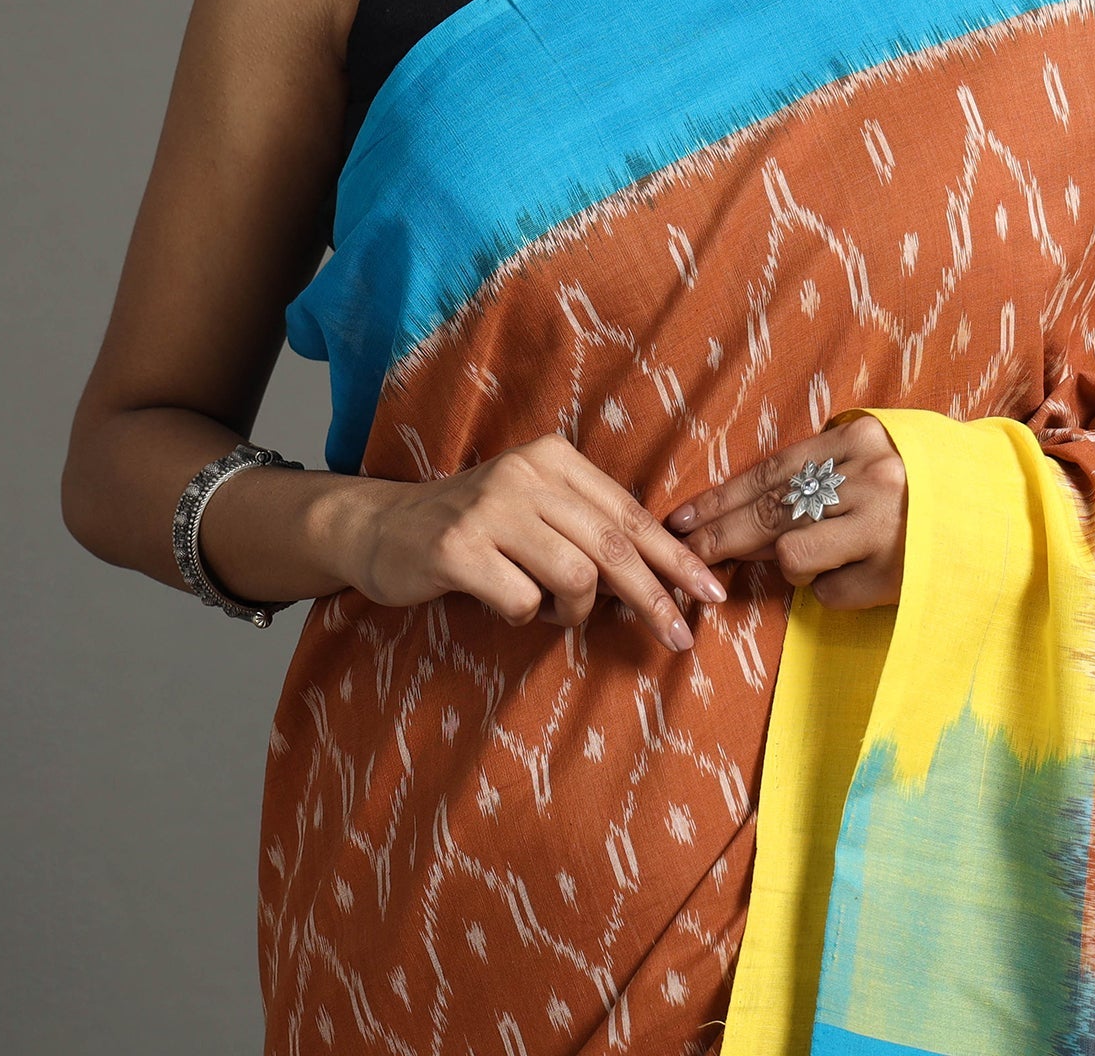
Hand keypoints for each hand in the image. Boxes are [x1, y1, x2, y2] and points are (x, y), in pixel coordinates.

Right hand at [334, 433, 726, 651]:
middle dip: (655, 597)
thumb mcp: (536, 512)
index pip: (630, 512)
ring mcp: (490, 509)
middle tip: (680, 636)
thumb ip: (590, 531)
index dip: (675, 556)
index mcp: (554, 459)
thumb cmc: (476, 528)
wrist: (382, 528)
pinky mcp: (457, 549)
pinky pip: (521, 599)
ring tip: (551, 610)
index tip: (711, 592)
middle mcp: (525, 475)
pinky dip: (523, 615)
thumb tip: (664, 578)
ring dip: (573, 610)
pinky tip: (505, 604)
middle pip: (614, 546)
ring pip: (575, 575)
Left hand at [666, 414, 906, 610]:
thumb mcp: (874, 455)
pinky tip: (854, 576)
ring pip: (794, 556)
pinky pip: (831, 593)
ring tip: (811, 559)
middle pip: (769, 513)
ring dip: (788, 565)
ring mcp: (884, 529)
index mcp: (858, 442)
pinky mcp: (896, 575)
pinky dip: (831, 589)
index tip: (682, 517)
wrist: (1001, 511)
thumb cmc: (923, 482)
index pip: (769, 472)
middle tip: (683, 552)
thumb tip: (748, 508)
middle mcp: (869, 480)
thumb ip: (820, 471)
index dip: (720, 497)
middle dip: (718, 536)